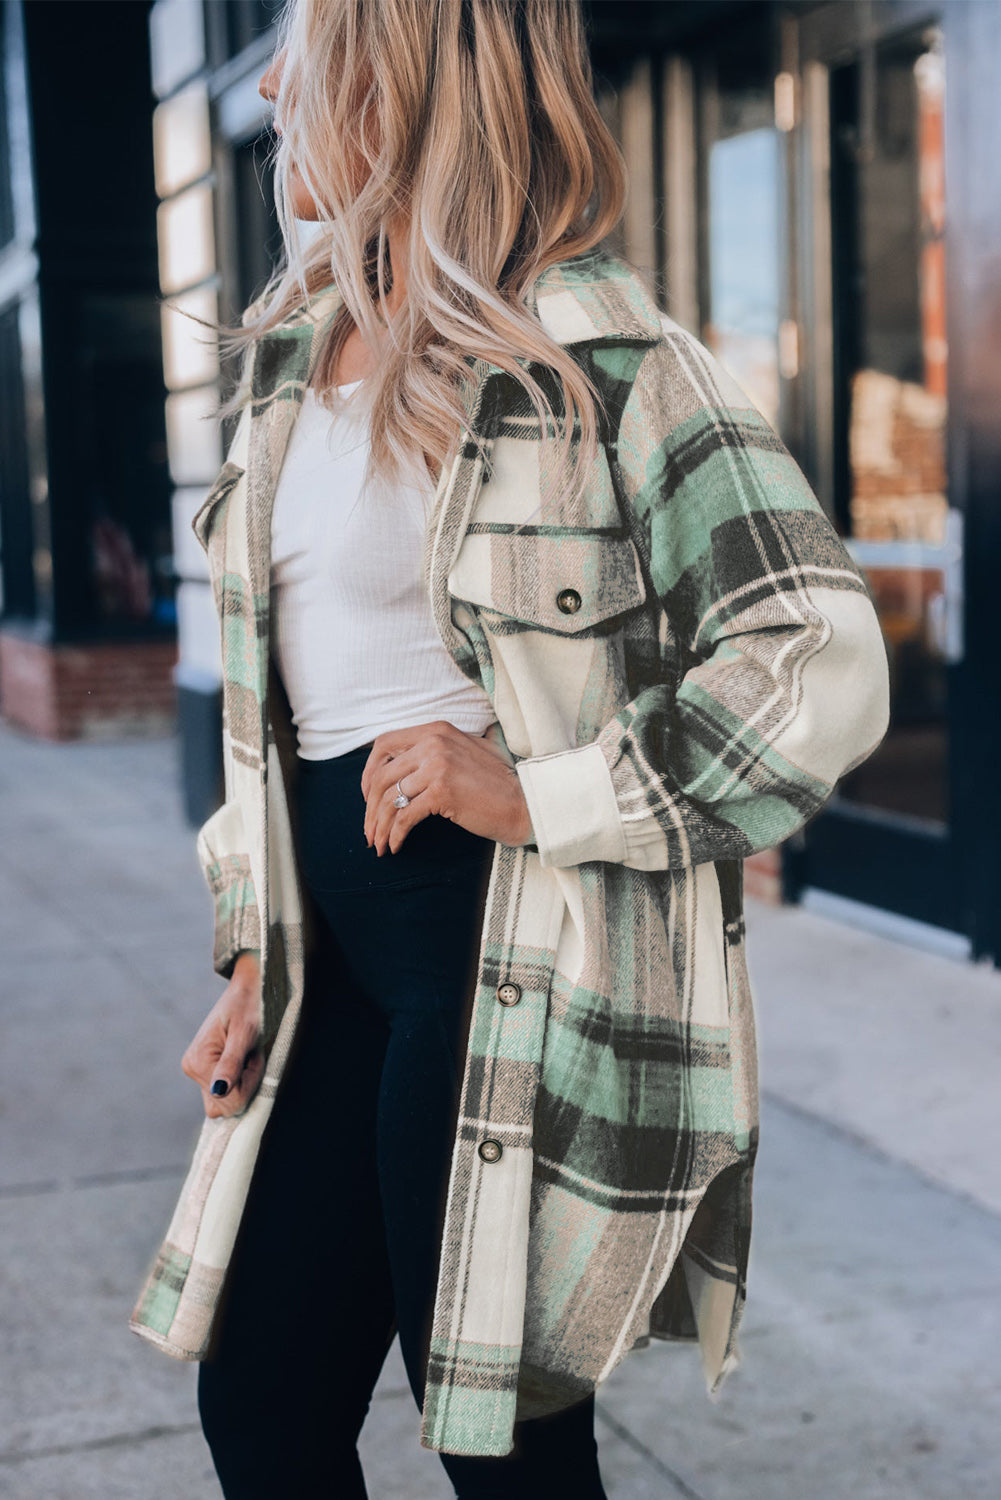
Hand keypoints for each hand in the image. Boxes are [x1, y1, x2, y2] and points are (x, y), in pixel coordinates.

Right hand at [181, 952, 264, 1118]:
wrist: (251, 986)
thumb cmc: (250, 1005)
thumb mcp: (246, 1034)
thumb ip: (231, 1064)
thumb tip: (219, 1091)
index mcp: (198, 1061)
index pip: (231, 1101)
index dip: (250, 1083)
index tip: (253, 1056)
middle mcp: (192, 1068)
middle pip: (227, 1104)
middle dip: (247, 1082)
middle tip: (252, 1053)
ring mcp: (197, 1070)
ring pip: (227, 1099)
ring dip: (245, 1080)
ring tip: (248, 1052)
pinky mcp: (206, 1069)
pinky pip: (227, 1090)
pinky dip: (241, 1077)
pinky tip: (244, 1056)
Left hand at [361, 721, 532, 855]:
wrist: (524, 802)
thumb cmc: (496, 784)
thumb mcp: (464, 752)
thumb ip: (434, 752)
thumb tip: (397, 772)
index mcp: (436, 730)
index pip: (384, 744)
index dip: (369, 772)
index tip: (369, 796)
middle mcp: (433, 742)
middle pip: (382, 775)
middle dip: (370, 808)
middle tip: (370, 830)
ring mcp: (437, 765)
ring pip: (389, 798)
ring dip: (379, 825)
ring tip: (379, 844)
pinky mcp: (441, 791)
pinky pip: (404, 815)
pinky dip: (396, 834)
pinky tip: (396, 846)